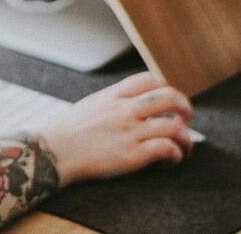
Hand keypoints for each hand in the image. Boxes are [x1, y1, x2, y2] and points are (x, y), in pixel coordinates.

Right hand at [37, 73, 193, 184]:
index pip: (150, 79)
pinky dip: (175, 155)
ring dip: (186, 139)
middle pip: (170, 97)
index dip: (165, 88)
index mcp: (115, 95)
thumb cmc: (67, 132)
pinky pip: (166, 149)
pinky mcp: (133, 155)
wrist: (54, 151)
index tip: (168, 103)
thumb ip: (112, 102)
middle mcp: (126, 109)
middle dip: (185, 108)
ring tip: (185, 148)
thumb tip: (127, 105)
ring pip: (174, 126)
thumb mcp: (91, 105)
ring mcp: (131, 131)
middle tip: (185, 120)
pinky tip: (170, 161)